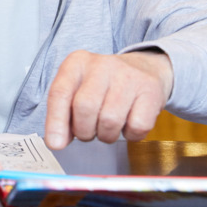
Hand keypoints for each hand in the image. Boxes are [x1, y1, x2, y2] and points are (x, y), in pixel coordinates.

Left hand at [45, 49, 173, 148]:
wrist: (145, 68)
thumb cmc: (104, 86)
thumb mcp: (77, 90)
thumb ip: (63, 114)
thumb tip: (56, 142)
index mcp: (76, 63)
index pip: (60, 93)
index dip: (56, 121)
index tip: (55, 144)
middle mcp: (101, 65)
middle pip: (84, 108)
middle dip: (84, 131)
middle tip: (89, 131)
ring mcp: (128, 76)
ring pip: (110, 120)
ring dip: (106, 134)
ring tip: (108, 127)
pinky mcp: (151, 90)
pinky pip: (137, 126)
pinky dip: (130, 135)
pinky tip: (128, 123)